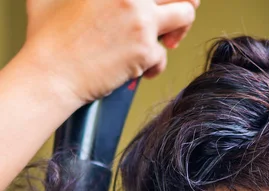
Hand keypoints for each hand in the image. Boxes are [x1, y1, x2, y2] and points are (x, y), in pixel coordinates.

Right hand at [22, 0, 198, 104]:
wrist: (52, 72)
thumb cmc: (50, 38)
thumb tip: (85, 0)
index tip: (160, 4)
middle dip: (184, 4)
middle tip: (174, 21)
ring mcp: (140, 20)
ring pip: (185, 15)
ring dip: (179, 31)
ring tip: (165, 44)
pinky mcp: (145, 49)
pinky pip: (165, 55)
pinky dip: (154, 66)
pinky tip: (139, 70)